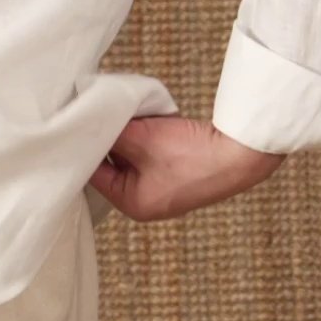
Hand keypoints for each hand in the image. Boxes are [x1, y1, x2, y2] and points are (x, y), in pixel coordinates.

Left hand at [87, 113, 286, 221]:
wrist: (242, 153)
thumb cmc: (191, 153)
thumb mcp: (140, 138)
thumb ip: (109, 133)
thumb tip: (88, 123)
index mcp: (132, 205)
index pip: (93, 174)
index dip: (86, 147)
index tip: (78, 124)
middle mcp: (146, 203)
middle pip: (113, 166)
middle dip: (110, 140)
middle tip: (103, 116)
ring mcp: (164, 191)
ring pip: (133, 158)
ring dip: (131, 136)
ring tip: (132, 118)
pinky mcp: (180, 176)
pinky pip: (152, 155)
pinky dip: (149, 138)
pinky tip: (152, 122)